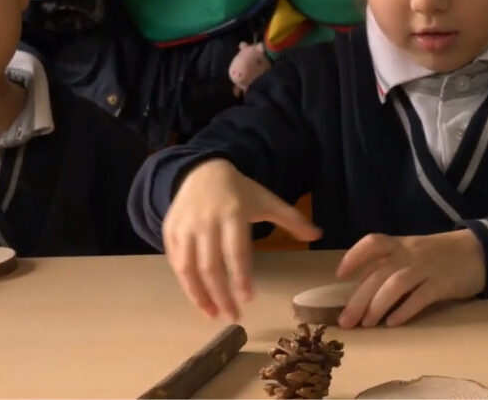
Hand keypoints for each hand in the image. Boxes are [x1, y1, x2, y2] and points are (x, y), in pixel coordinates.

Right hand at [163, 158, 320, 320]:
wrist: (201, 170)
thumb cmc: (239, 191)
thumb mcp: (266, 200)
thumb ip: (291, 219)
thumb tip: (318, 234)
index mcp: (232, 213)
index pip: (236, 252)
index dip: (241, 277)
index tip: (249, 299)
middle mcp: (205, 222)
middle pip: (210, 266)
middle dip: (220, 295)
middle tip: (232, 316)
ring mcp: (184, 227)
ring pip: (187, 267)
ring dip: (198, 294)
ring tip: (211, 313)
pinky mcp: (169, 230)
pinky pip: (174, 260)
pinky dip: (184, 281)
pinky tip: (197, 295)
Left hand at [335, 230, 484, 327]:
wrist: (482, 250)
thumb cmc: (443, 254)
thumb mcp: (415, 251)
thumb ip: (393, 264)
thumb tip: (365, 289)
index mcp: (402, 244)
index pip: (372, 243)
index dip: (354, 257)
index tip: (340, 275)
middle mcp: (411, 253)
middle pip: (379, 274)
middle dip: (359, 298)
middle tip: (346, 321)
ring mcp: (427, 268)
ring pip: (396, 284)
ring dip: (378, 305)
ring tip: (367, 324)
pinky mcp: (443, 283)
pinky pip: (420, 297)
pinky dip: (405, 310)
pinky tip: (394, 323)